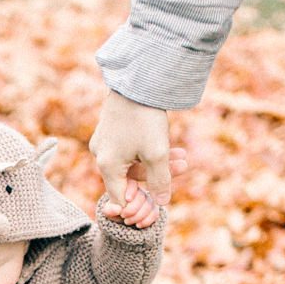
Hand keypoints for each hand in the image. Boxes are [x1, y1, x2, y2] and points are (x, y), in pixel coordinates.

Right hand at [90, 89, 172, 212]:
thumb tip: (161, 203)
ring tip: (183, 156)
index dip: (141, 203)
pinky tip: (168, 144)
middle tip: (183, 167)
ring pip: (132, 162)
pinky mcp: (112, 129)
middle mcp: (101, 155)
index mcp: (107, 166)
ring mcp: (105, 141)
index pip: (121, 197)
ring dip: (157, 161)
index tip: (160, 199)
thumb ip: (160, 181)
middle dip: (158, 175)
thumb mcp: (157, 153)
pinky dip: (148, 150)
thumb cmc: (145, 118)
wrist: (136, 80)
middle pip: (130, 178)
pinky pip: (129, 148)